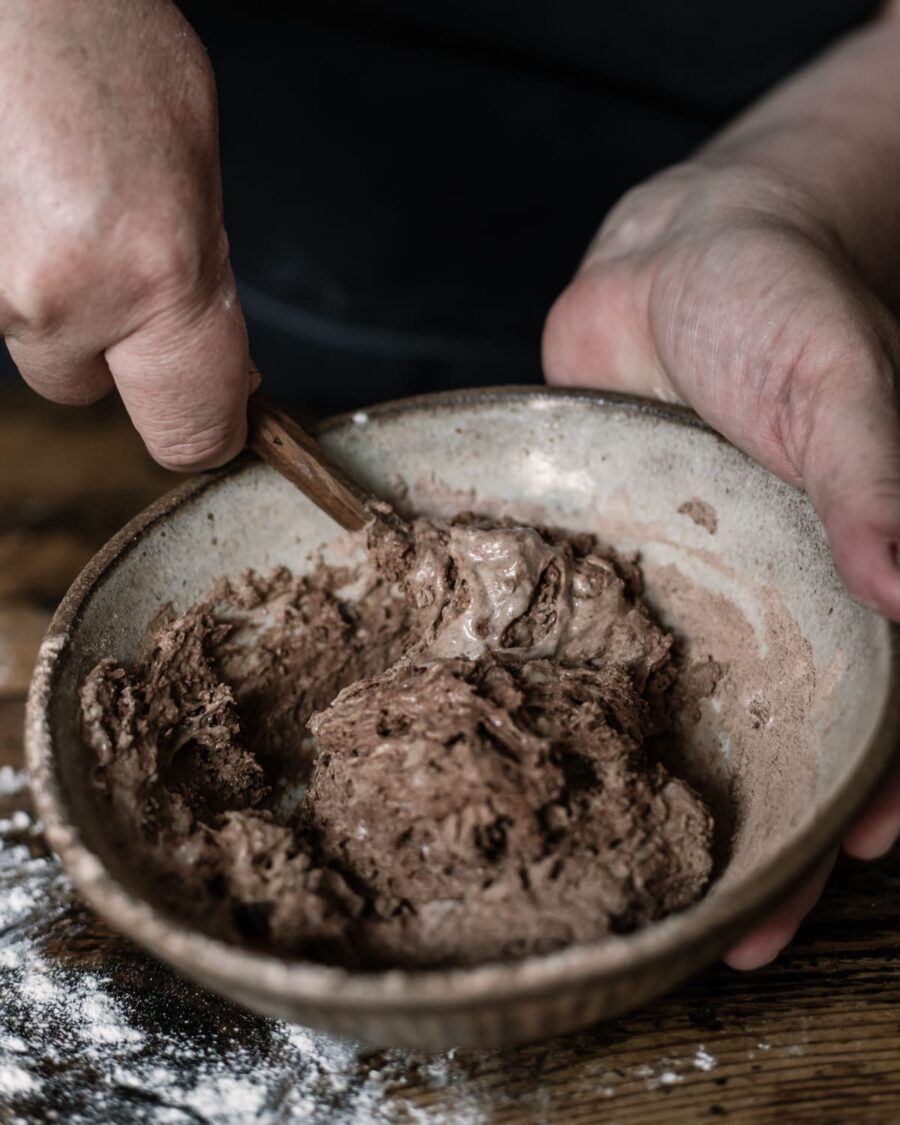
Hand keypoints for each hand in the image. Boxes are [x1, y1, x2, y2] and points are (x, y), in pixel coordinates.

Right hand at [0, 0, 255, 468]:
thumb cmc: (103, 47)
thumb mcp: (197, 178)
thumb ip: (204, 292)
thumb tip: (222, 376)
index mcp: (153, 278)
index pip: (188, 432)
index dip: (205, 433)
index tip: (217, 420)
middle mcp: (54, 298)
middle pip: (81, 388)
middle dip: (104, 345)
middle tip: (113, 259)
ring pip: (26, 341)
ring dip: (46, 298)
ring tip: (57, 204)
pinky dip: (6, 262)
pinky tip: (19, 199)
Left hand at [543, 161, 899, 967]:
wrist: (671, 261)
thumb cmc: (780, 303)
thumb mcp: (841, 378)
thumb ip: (874, 476)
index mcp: (848, 570)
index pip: (878, 700)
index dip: (873, 784)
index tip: (848, 860)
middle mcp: (772, 599)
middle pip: (781, 735)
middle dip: (769, 834)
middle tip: (736, 937)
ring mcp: (687, 593)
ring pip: (689, 716)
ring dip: (676, 800)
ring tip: (647, 894)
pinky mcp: (611, 572)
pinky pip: (599, 654)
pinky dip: (585, 712)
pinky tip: (555, 768)